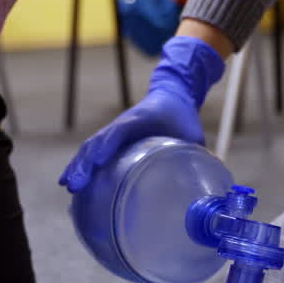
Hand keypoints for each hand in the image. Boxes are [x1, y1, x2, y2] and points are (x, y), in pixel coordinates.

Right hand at [60, 35, 225, 192]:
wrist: (173, 96)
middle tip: (75, 185)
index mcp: (142, 120)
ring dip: (77, 166)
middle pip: (97, 142)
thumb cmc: (183, 117)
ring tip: (68, 186)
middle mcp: (123, 126)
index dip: (107, 145)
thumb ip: (201, 155)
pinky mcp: (113, 141)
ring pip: (90, 149)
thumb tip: (215, 185)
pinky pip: (93, 152)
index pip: (121, 130)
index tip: (97, 162)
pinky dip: (81, 167)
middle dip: (84, 164)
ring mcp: (115, 133)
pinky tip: (71, 185)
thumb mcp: (194, 134)